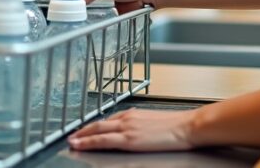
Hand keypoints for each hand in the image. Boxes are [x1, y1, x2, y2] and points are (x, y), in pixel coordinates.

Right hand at [64, 0, 151, 12]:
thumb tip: (76, 0)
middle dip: (69, 2)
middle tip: (60, 10)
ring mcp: (98, 0)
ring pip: (82, 6)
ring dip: (77, 11)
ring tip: (68, 17)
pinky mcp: (104, 10)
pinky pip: (92, 15)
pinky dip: (87, 17)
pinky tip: (82, 21)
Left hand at [67, 108, 196, 152]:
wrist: (187, 127)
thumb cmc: (177, 126)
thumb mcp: (155, 121)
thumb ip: (141, 124)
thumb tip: (137, 129)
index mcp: (135, 114)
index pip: (110, 119)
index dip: (96, 126)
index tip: (87, 130)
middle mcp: (128, 118)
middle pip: (99, 123)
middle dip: (83, 130)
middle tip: (72, 136)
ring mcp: (127, 128)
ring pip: (98, 131)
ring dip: (82, 136)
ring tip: (71, 142)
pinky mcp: (128, 139)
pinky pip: (103, 140)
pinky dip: (89, 142)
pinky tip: (82, 146)